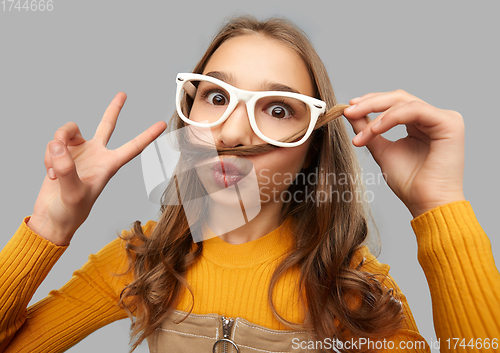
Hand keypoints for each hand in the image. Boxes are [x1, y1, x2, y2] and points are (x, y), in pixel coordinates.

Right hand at [27, 92, 166, 244]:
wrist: (51, 218)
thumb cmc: (70, 212)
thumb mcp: (73, 194)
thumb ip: (67, 169)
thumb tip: (58, 145)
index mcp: (109, 165)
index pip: (133, 147)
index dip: (147, 135)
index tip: (163, 124)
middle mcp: (96, 155)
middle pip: (107, 126)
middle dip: (114, 109)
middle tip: (124, 94)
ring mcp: (79, 153)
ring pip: (68, 132)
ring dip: (57, 146)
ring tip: (54, 170)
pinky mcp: (61, 154)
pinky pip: (53, 143)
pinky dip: (48, 156)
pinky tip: (50, 173)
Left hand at [343, 89, 464, 217]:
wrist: (426, 204)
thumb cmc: (409, 183)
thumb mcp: (382, 151)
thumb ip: (369, 131)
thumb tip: (351, 112)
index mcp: (420, 123)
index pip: (394, 103)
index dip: (370, 102)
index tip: (348, 110)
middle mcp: (433, 118)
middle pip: (399, 97)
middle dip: (370, 103)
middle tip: (349, 111)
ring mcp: (444, 119)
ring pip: (404, 102)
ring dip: (377, 115)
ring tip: (362, 134)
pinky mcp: (449, 123)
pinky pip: (415, 110)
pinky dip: (391, 118)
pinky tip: (375, 130)